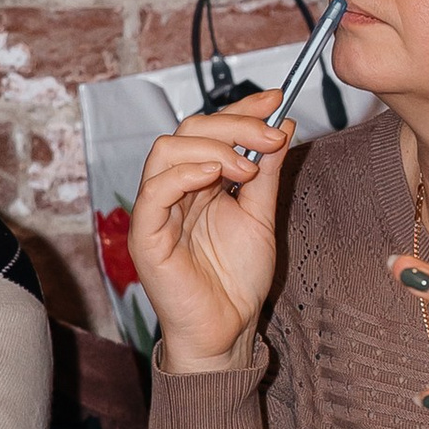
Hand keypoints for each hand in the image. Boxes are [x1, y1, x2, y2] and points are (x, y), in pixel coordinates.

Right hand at [127, 99, 294, 371]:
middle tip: (272, 135)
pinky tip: (216, 174)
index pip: (210, 128)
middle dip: (234, 124)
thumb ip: (266, 173)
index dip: (241, 108)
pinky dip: (185, 172)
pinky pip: (154, 191)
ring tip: (247, 167)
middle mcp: (174, 189)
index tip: (277, 99)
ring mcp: (156, 210)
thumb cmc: (237, 279)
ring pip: (166, 150)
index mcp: (198, 181)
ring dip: (212, 146)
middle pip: (188, 130)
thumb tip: (282, 125)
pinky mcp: (146, 235)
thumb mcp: (261, 215)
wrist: (228, 330)